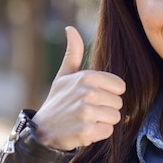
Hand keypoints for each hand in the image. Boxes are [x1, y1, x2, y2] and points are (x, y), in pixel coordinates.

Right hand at [33, 26, 125, 150]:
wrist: (42, 131)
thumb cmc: (58, 101)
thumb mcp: (64, 75)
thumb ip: (73, 53)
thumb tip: (70, 28)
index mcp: (87, 77)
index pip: (120, 86)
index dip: (110, 93)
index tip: (94, 97)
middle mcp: (87, 93)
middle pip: (119, 103)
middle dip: (106, 109)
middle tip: (87, 110)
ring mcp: (87, 112)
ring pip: (116, 118)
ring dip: (103, 122)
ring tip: (86, 120)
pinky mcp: (87, 130)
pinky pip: (108, 131)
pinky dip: (99, 134)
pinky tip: (85, 130)